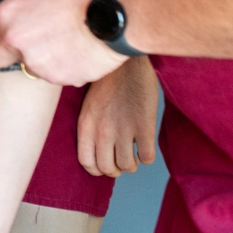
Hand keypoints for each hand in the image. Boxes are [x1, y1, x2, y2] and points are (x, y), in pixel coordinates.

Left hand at [0, 0, 127, 85]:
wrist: (114, 17)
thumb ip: (21, 14)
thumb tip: (15, 25)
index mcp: (7, 15)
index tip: (0, 35)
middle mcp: (14, 40)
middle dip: (4, 55)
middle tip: (24, 49)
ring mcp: (34, 62)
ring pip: (28, 68)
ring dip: (40, 61)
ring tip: (65, 45)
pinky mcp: (56, 78)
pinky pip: (54, 76)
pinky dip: (62, 69)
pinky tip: (78, 54)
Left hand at [77, 55, 158, 176]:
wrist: (125, 62)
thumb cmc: (106, 81)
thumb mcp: (89, 105)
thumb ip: (91, 126)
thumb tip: (97, 150)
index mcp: (86, 123)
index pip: (86, 161)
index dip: (96, 169)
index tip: (104, 164)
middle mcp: (102, 130)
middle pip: (107, 169)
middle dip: (115, 170)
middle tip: (121, 161)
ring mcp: (124, 129)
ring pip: (127, 166)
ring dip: (132, 164)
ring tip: (133, 155)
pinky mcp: (145, 126)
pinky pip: (147, 157)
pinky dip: (147, 157)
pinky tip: (145, 147)